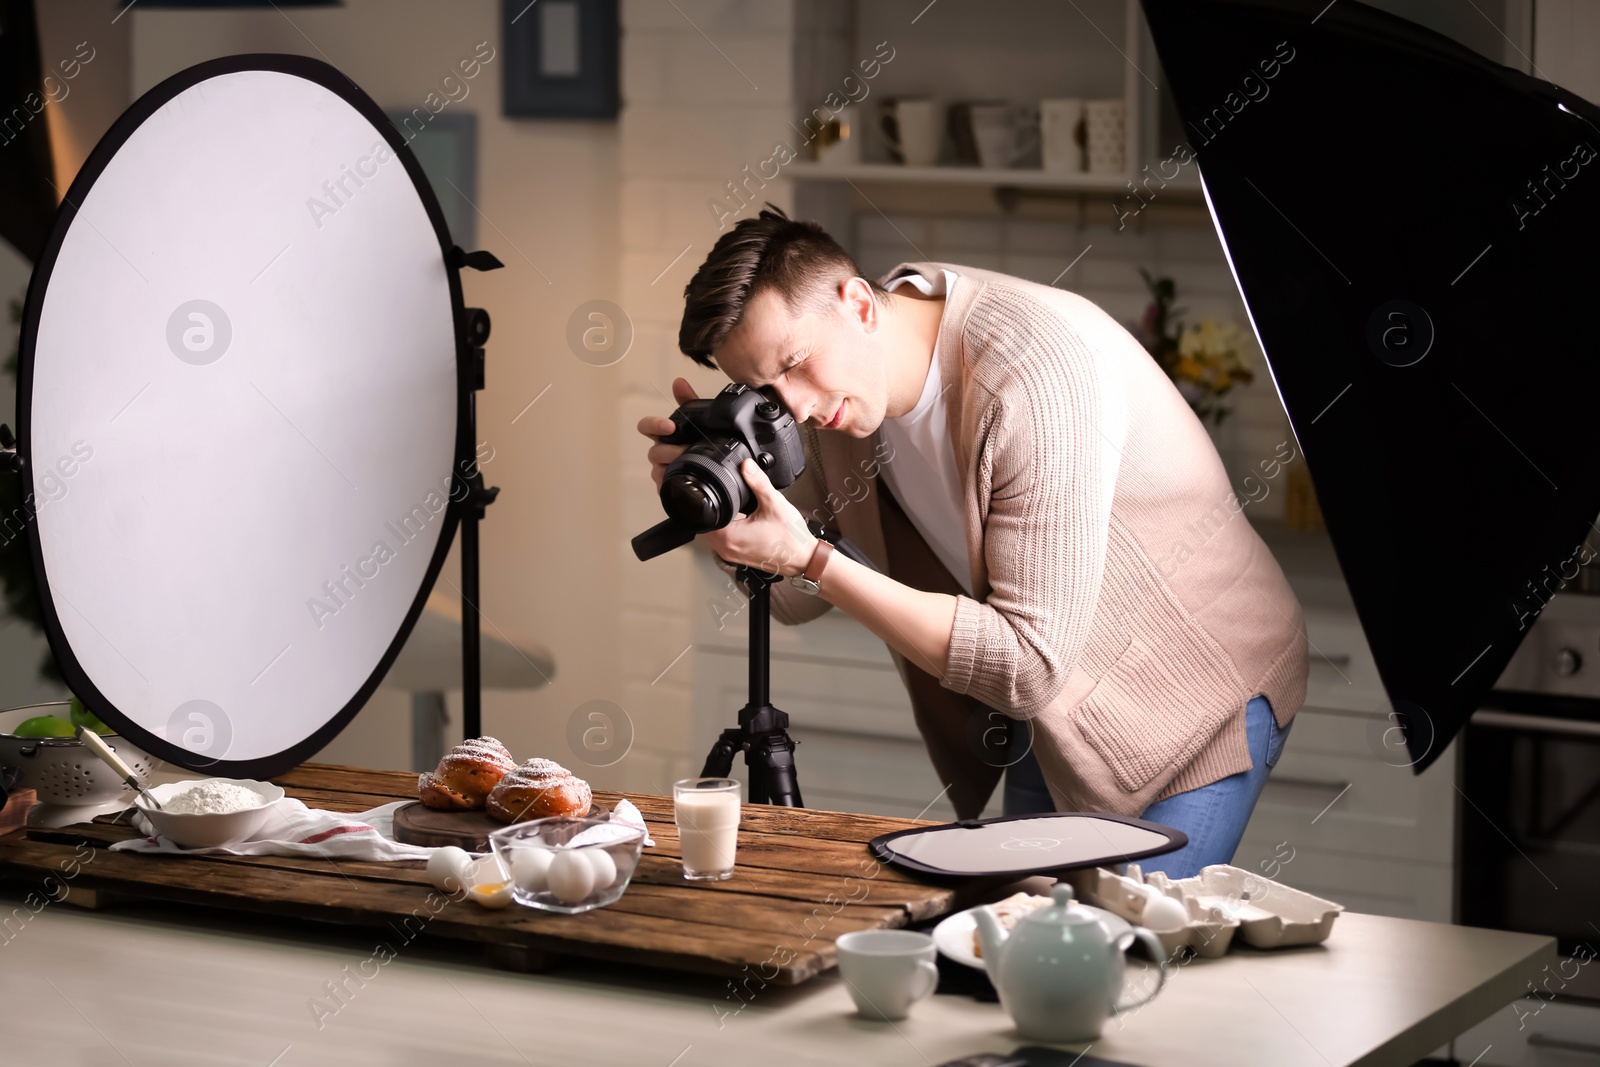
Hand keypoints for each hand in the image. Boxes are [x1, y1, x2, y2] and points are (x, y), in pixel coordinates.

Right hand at [636, 377, 697, 487]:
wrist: (721, 475)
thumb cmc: (705, 446)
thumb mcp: (702, 422)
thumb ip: (690, 401)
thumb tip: (678, 382)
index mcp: (666, 435)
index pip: (647, 427)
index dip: (654, 424)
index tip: (669, 425)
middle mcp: (661, 452)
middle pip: (654, 451)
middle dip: (669, 450)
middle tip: (684, 450)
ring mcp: (663, 471)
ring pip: (657, 469)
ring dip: (670, 467)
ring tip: (686, 465)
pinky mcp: (668, 488)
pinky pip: (663, 487)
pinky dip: (669, 484)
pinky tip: (678, 483)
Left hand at [703, 457, 818, 577]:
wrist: (803, 558)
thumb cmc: (791, 538)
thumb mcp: (774, 503)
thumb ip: (758, 482)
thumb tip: (747, 466)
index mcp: (730, 537)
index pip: (705, 517)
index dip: (710, 502)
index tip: (718, 494)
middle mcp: (727, 549)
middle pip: (707, 525)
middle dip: (715, 511)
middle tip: (729, 500)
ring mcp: (732, 555)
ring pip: (714, 534)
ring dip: (720, 522)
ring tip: (736, 510)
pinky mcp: (739, 557)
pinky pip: (724, 542)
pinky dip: (728, 531)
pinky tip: (742, 522)